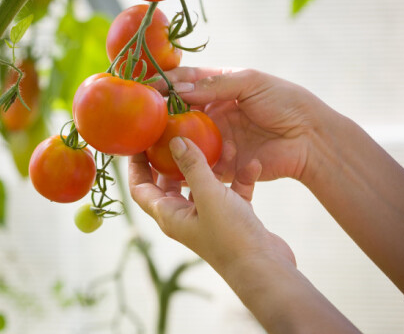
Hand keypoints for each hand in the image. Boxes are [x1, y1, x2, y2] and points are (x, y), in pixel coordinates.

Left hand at [131, 137, 360, 332]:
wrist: (267, 271)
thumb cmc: (231, 238)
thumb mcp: (209, 195)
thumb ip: (192, 166)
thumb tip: (174, 140)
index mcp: (169, 215)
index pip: (140, 188)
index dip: (136, 165)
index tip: (139, 141)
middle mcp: (185, 216)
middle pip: (170, 182)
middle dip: (173, 158)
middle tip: (177, 133)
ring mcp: (209, 217)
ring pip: (204, 183)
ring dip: (213, 163)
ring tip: (223, 141)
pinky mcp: (234, 217)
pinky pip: (232, 191)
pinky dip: (240, 177)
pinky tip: (252, 163)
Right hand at [159, 68, 332, 183]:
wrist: (312, 140)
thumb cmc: (286, 103)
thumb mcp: (251, 82)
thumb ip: (214, 85)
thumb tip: (178, 89)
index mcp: (219, 87)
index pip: (185, 81)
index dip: (165, 82)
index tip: (147, 86)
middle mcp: (213, 112)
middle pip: (178, 111)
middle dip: (161, 112)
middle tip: (143, 114)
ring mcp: (216, 138)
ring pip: (183, 137)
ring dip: (169, 137)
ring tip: (151, 138)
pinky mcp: (221, 163)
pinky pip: (199, 161)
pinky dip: (187, 159)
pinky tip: (175, 157)